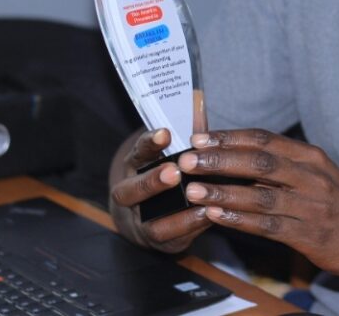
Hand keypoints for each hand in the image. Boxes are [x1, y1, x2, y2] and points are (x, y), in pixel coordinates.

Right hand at [108, 128, 211, 252]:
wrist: (148, 213)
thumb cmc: (168, 172)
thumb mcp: (174, 151)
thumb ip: (187, 132)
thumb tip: (199, 99)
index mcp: (135, 166)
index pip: (138, 153)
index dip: (150, 143)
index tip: (166, 133)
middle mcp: (130, 193)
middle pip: (132, 189)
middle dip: (153, 181)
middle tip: (174, 172)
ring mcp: (140, 220)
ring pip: (148, 218)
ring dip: (173, 210)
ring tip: (195, 198)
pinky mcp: (157, 239)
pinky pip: (169, 236)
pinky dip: (188, 226)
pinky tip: (207, 214)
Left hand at [178, 129, 338, 278]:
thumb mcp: (318, 175)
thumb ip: (282, 165)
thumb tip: (235, 155)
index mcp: (310, 156)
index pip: (264, 139)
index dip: (229, 137)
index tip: (199, 137)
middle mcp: (312, 176)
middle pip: (259, 161)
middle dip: (219, 159)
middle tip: (188, 160)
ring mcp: (313, 206)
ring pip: (260, 194)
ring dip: (224, 192)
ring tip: (193, 190)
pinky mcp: (311, 235)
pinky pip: (270, 226)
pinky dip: (241, 220)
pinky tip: (218, 217)